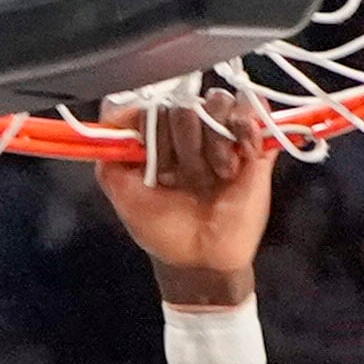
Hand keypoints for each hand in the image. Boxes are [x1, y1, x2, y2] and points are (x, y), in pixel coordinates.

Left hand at [96, 94, 274, 294]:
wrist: (203, 261)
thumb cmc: (165, 231)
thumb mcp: (123, 196)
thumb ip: (110, 156)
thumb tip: (113, 115)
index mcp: (159, 137)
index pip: (152, 104)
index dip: (153, 132)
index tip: (156, 168)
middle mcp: (190, 129)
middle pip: (184, 104)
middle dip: (185, 146)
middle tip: (191, 180)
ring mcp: (222, 134)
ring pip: (218, 102)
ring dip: (216, 140)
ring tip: (220, 174)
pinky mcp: (254, 144)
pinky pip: (252, 108)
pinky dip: (247, 126)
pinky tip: (244, 155)